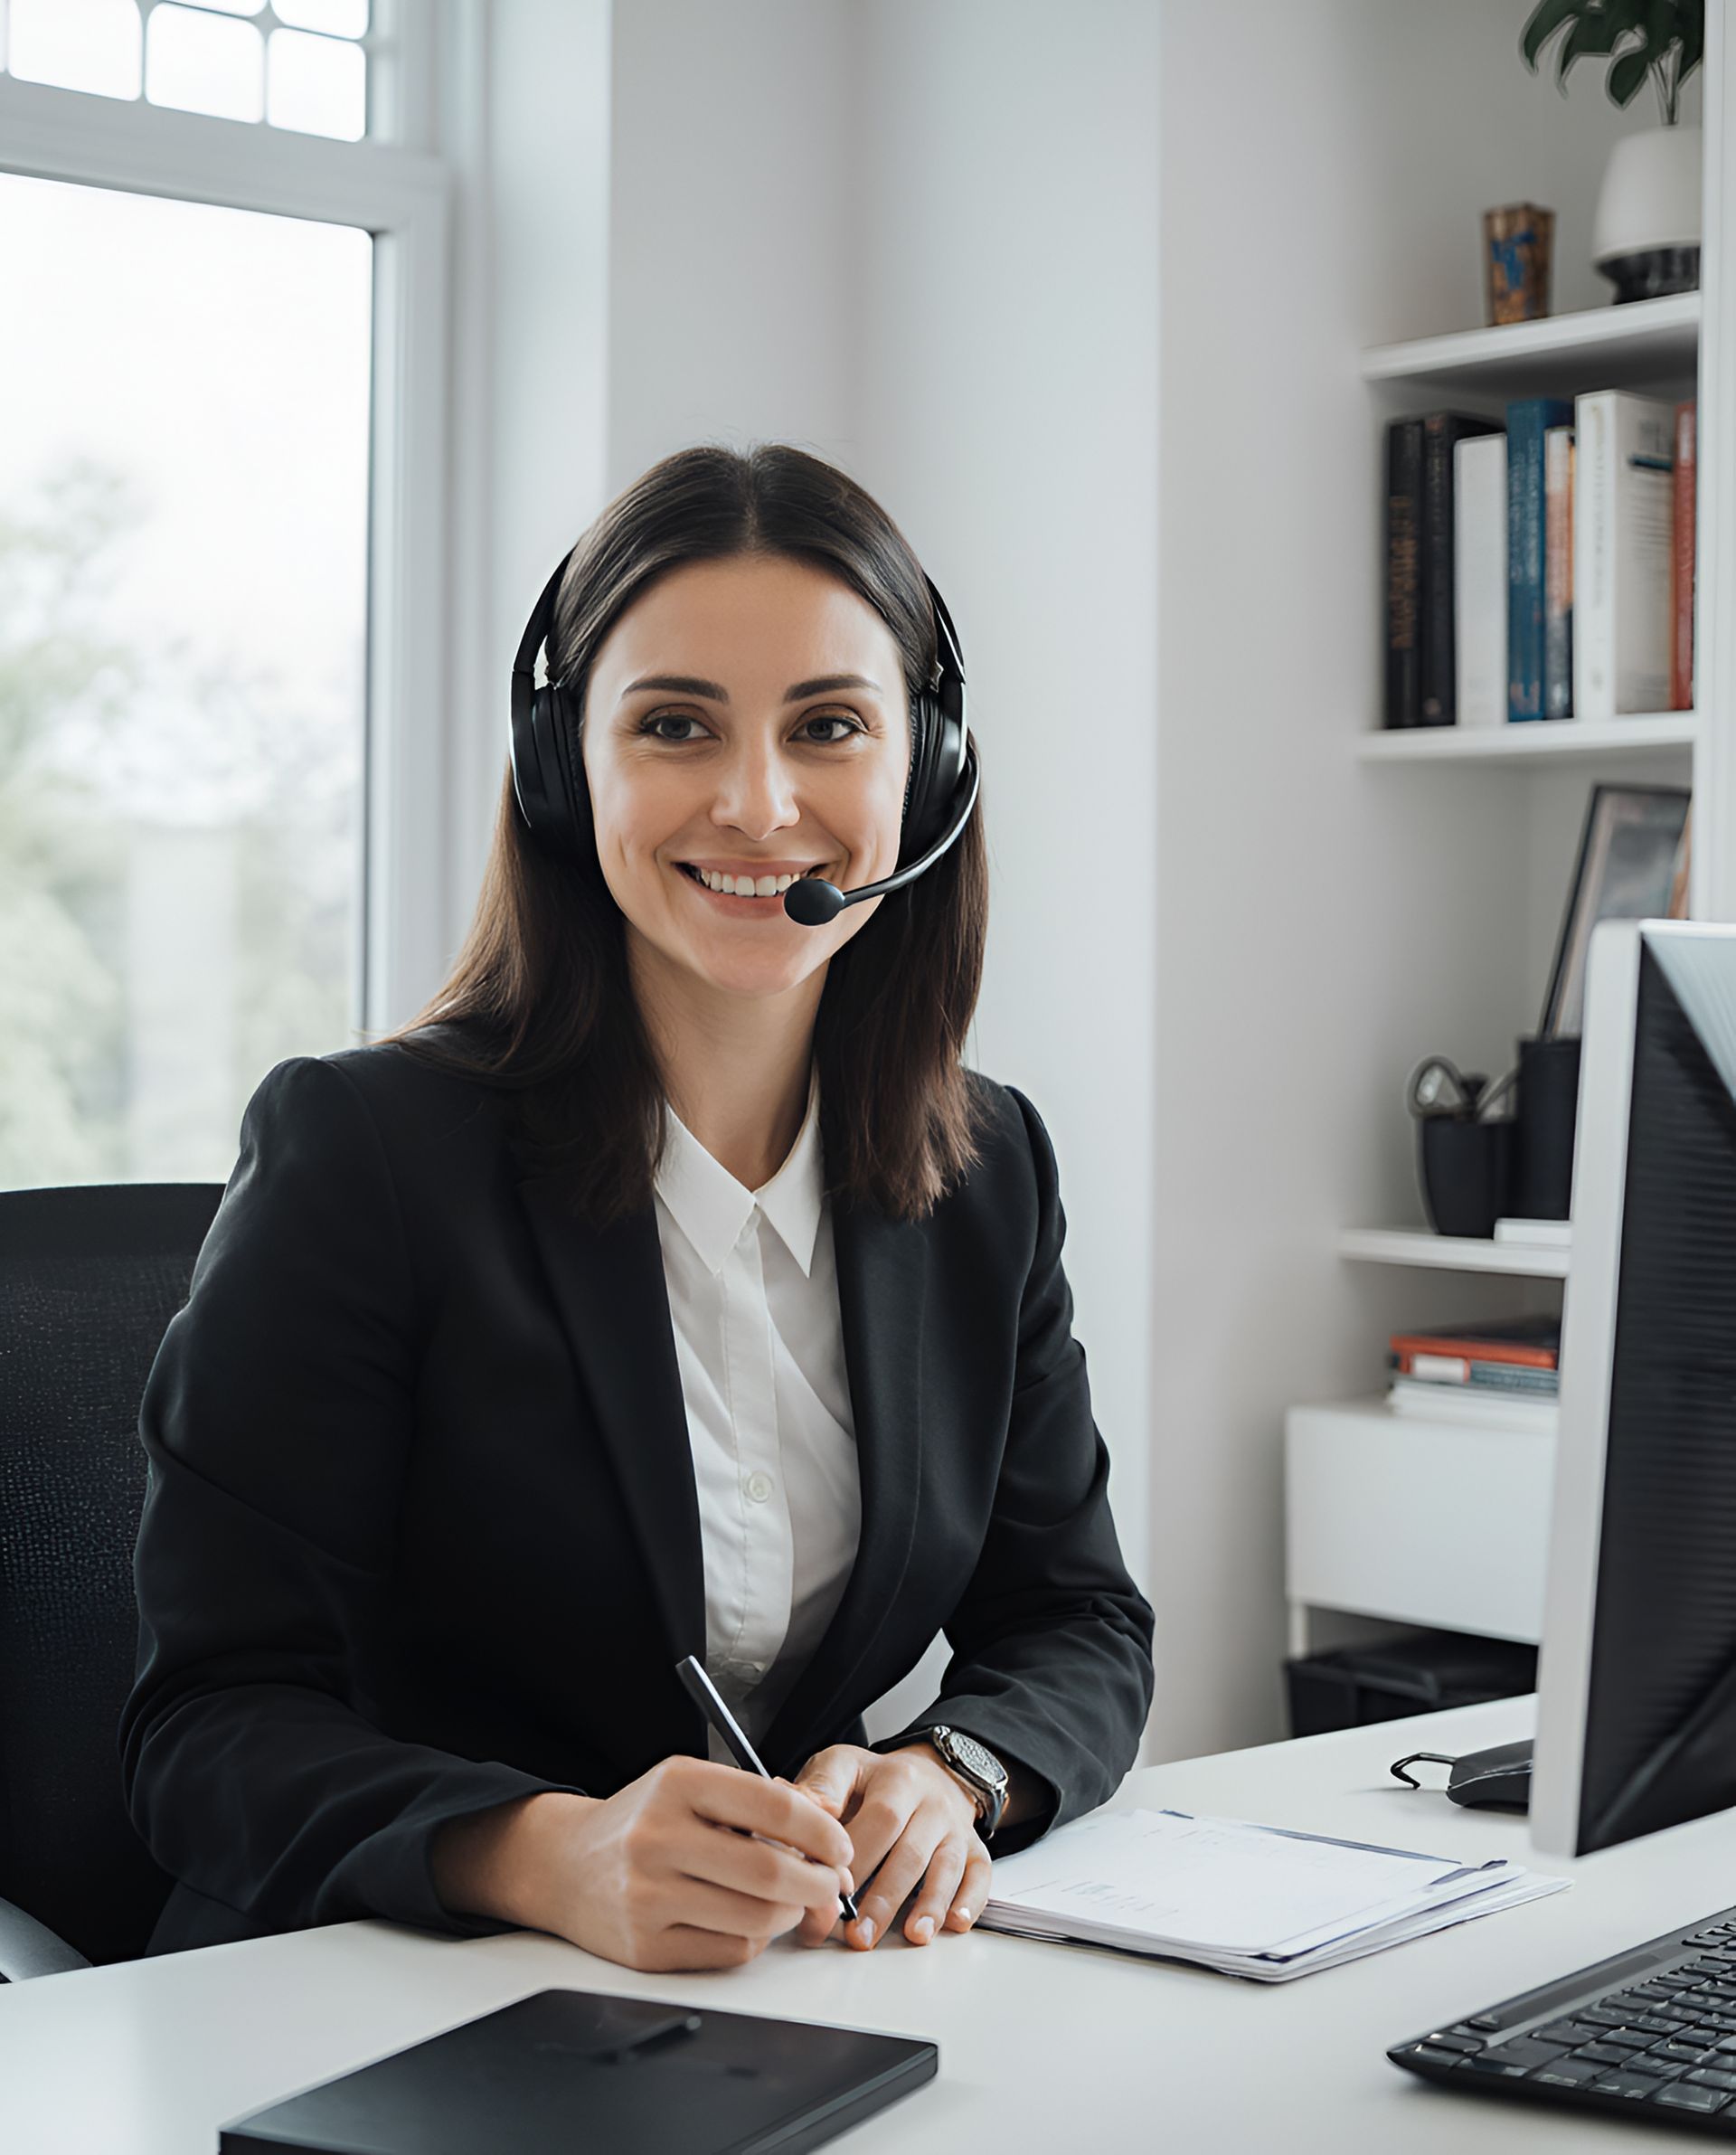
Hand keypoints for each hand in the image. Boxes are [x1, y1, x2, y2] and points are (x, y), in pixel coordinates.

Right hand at [443, 1758, 854, 1973]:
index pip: (773, 1806)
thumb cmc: (643, 1821)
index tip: (841, 1845)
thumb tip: (826, 1841)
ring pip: (756, 1919)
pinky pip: (729, 1951)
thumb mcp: (689, 1786)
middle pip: (770, 1874)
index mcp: (677, 1784)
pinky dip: (754, 1938)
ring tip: (791, 1901)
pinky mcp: (645, 1949)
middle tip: (833, 1884)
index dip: (822, 1830)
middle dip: (820, 1883)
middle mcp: (658, 1839)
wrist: (564, 1865)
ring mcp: (648, 1898)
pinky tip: (746, 1919)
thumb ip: (753, 1803)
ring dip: (791, 1914)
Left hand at [786, 1743, 990, 1950]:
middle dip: (884, 1894)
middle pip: (910, 1849)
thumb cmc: (874, 1780)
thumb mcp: (842, 1766)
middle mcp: (929, 1800)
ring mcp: (954, 1826)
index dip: (857, 1855)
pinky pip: (980, 1874)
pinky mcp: (975, 1847)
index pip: (879, 1817)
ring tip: (910, 1935)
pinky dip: (970, 1900)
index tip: (832, 1886)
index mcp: (893, 1778)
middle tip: (858, 1932)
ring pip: (945, 1866)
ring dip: (927, 1904)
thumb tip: (792, 1807)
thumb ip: (817, 1788)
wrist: (928, 1771)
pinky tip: (954, 1922)